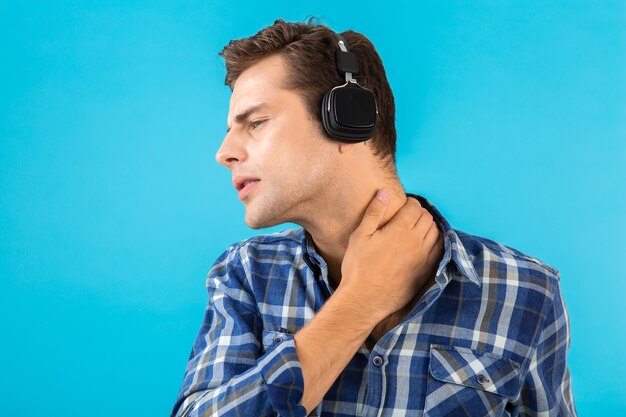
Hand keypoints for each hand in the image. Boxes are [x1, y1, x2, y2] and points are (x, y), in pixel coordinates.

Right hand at [338, 189, 443, 321]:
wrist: (364, 299)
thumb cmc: (358, 267)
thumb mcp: (360, 236)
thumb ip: (374, 212)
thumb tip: (384, 192)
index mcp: (400, 229)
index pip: (415, 207)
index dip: (410, 203)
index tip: (404, 206)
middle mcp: (416, 241)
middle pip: (427, 218)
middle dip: (419, 213)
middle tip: (409, 216)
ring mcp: (423, 257)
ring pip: (436, 233)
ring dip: (429, 226)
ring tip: (417, 228)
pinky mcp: (426, 271)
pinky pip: (440, 251)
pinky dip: (436, 242)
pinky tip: (426, 244)